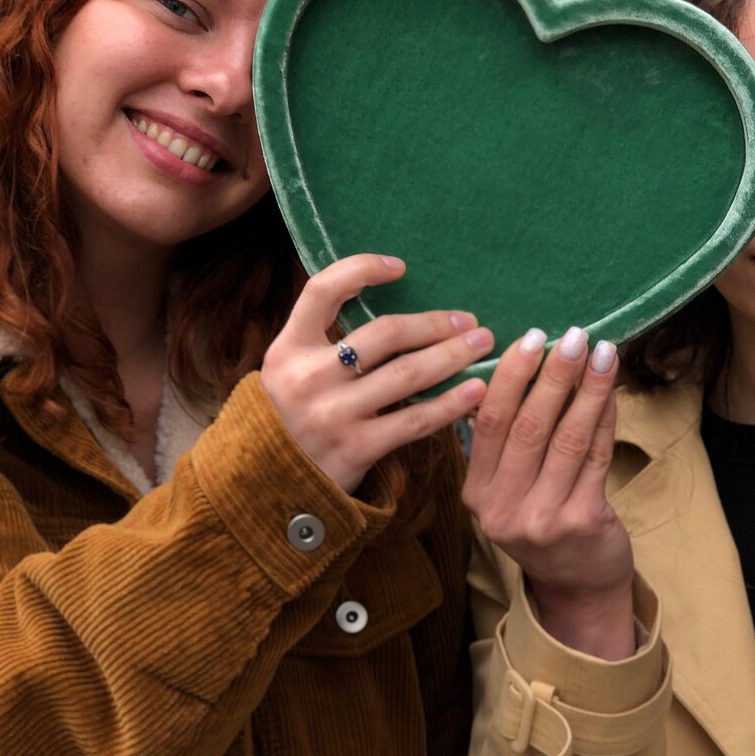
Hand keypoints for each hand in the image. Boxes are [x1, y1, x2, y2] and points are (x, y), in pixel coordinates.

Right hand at [261, 254, 492, 494]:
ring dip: (453, 355)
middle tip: (469, 321)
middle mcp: (308, 378)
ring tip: (482, 345)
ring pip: (408, 374)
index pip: (322, 290)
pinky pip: (415, 420)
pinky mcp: (356, 449)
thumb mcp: (292, 371)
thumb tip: (387, 297)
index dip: (362, 269)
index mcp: (288, 349)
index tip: (401, 267)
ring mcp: (333, 414)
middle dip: (434, 323)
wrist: (272, 488)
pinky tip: (476, 391)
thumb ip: (325, 338)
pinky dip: (450, 403)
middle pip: (384, 333)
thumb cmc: (294, 416)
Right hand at [462, 326, 635, 659]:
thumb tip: (522, 362)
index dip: (511, 376)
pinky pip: (597, 456)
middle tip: (573, 335)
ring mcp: (542, 518)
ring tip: (603, 352)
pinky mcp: (582, 521)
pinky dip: (606, 417)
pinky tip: (612, 389)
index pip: (489, 422)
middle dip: (554, 375)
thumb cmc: (542, 519)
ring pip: (568, 437)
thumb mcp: (507, 488)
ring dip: (588, 389)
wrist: (577, 586)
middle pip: (529, 426)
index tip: (531, 336)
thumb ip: (506, 439)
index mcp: (476, 491)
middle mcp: (502, 508)